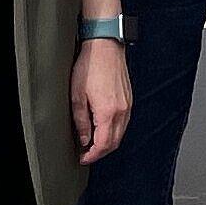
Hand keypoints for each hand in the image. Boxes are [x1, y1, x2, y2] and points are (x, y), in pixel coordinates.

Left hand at [71, 39, 132, 163]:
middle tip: (86, 153)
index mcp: (108, 112)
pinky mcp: (128, 99)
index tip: (83, 158)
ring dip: (108, 142)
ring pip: (120, 133)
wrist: (105, 46)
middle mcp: (122, 111)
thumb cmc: (90, 66)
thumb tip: (84, 139)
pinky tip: (102, 127)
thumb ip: (81, 122)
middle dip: (100, 152)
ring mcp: (127, 105)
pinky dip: (113, 130)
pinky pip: (123, 122)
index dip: (92, 155)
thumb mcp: (77, 96)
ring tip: (92, 142)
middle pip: (115, 142)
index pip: (104, 145)